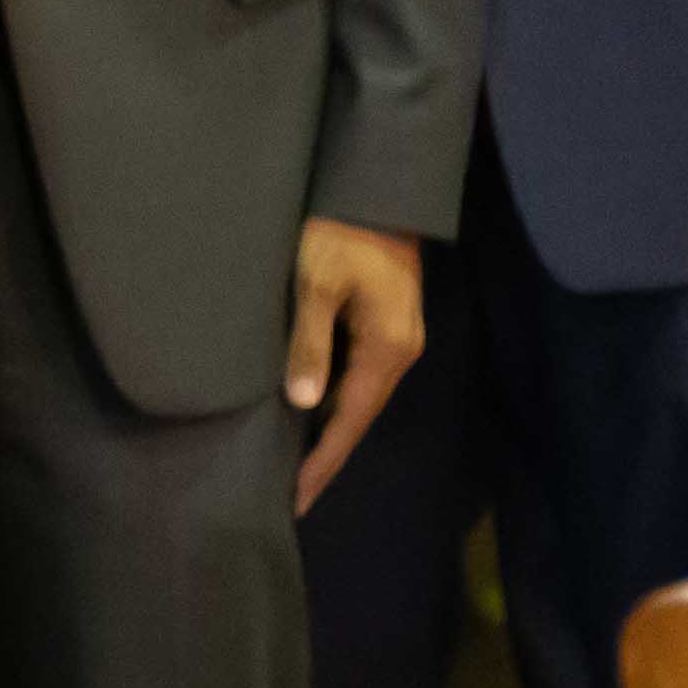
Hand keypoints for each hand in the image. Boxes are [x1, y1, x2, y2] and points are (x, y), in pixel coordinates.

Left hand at [284, 217, 427, 515]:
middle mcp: (399, 352)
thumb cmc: (340, 231)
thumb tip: (303, 403)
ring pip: (356, 397)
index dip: (321, 461)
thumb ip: (310, 342)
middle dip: (323, 457)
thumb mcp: (317, 283)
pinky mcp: (383, 324)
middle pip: (357, 417)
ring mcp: (394, 339)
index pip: (350, 422)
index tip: (295, 498)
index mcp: (387, 349)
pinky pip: (355, 375)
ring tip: (293, 465)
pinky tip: (307, 413)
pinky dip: (331, 401)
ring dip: (326, 431)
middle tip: (289, 496)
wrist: (376, 189)